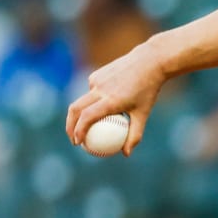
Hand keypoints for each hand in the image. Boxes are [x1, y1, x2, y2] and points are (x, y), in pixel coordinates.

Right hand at [65, 38, 166, 155]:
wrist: (147, 63)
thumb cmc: (147, 92)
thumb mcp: (143, 114)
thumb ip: (134, 135)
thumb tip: (126, 154)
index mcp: (111, 100)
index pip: (88, 117)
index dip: (78, 131)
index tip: (78, 143)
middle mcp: (100, 89)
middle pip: (76, 109)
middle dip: (70, 125)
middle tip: (73, 139)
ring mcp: (96, 80)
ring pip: (83, 101)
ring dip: (81, 115)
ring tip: (86, 127)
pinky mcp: (96, 75)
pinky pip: (92, 92)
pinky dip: (94, 102)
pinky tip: (106, 104)